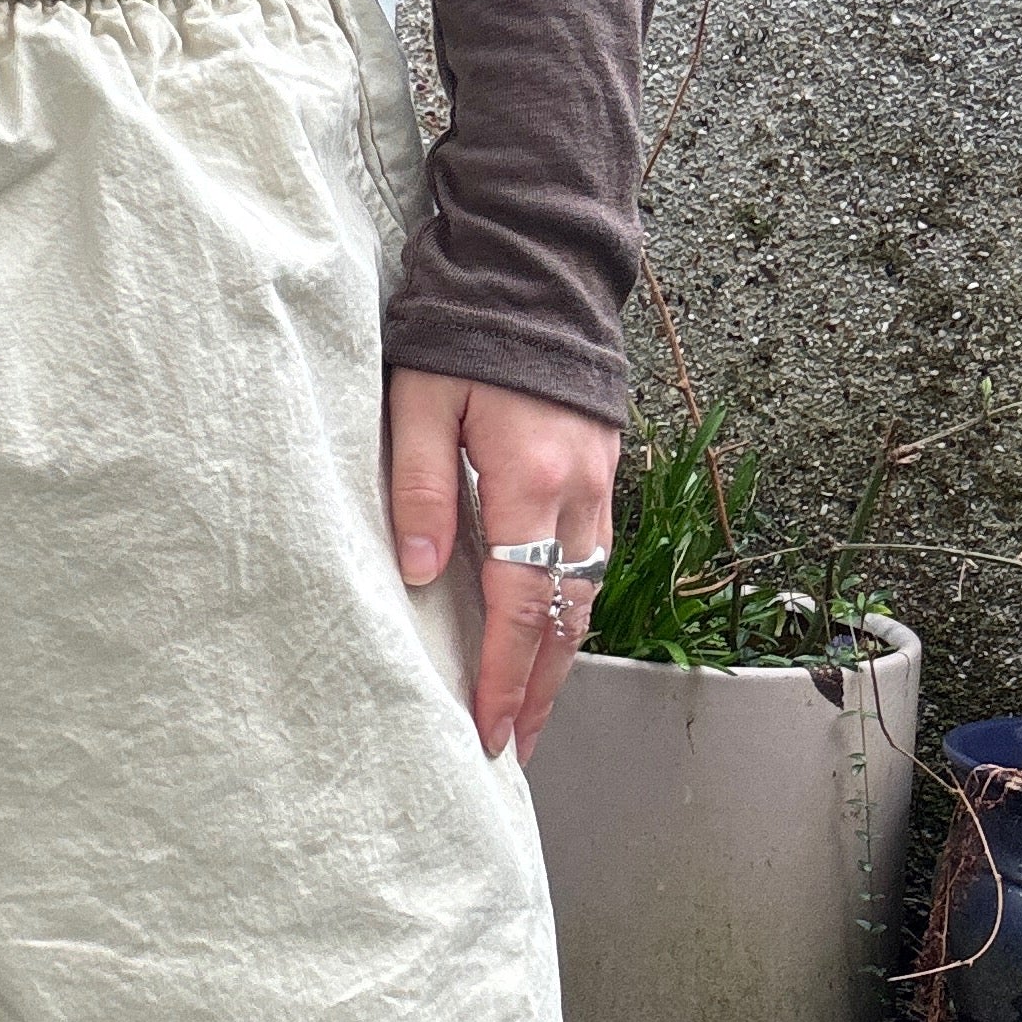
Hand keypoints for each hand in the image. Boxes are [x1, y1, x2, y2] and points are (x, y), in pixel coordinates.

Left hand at [387, 369, 618, 765]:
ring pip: (588, 593)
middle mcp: (577, 493)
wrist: (536, 275)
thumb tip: (418, 573)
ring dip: (561, 658)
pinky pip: (594, 560)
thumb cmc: (468, 334)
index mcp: (529, 481)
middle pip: (565, 616)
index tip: (490, 728)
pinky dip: (574, 611)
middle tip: (515, 746)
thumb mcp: (421, 404)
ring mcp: (599, 484)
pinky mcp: (603, 474)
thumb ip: (418, 488)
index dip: (505, 675)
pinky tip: (553, 637)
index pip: (520, 604)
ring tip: (533, 710)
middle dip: (541, 688)